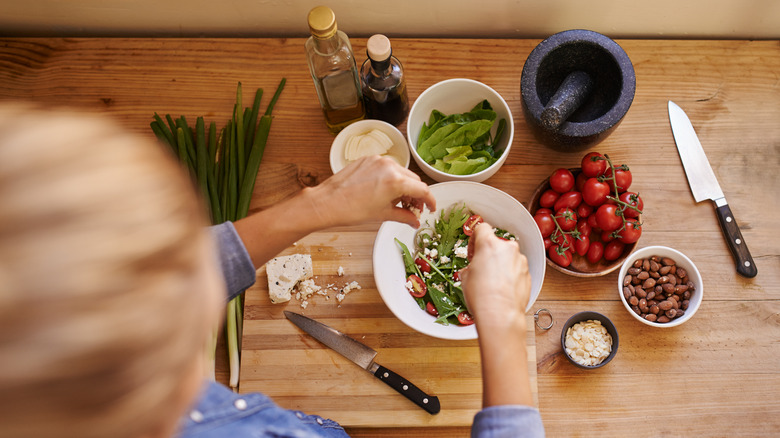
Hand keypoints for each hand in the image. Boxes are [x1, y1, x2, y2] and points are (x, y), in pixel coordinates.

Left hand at [309, 155, 435, 227]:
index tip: (431, 208)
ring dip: (404, 186)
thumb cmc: (351, 210)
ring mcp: (378, 160)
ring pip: (400, 172)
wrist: (327, 202)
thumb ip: (403, 216)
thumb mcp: (382, 215)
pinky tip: (384, 191)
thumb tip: (415, 220)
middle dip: (416, 194)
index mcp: (395, 181)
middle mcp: (389, 166)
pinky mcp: (368, 159)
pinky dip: (390, 178)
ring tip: (397, 201)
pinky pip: (386, 167)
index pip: (422, 189)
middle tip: (413, 208)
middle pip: (413, 180)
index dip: (430, 201)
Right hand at [460, 222, 533, 407]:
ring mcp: (520, 261)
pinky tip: (502, 289)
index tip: (473, 248)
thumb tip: (475, 267)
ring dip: (501, 265)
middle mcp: (508, 248)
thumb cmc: (481, 297)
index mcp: (489, 244)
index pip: (482, 228)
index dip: (475, 237)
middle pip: (497, 244)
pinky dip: (510, 276)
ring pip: (508, 257)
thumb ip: (472, 264)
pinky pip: (516, 269)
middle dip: (490, 254)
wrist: (500, 316)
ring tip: (493, 283)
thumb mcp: (465, 277)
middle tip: (481, 269)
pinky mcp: (528, 274)